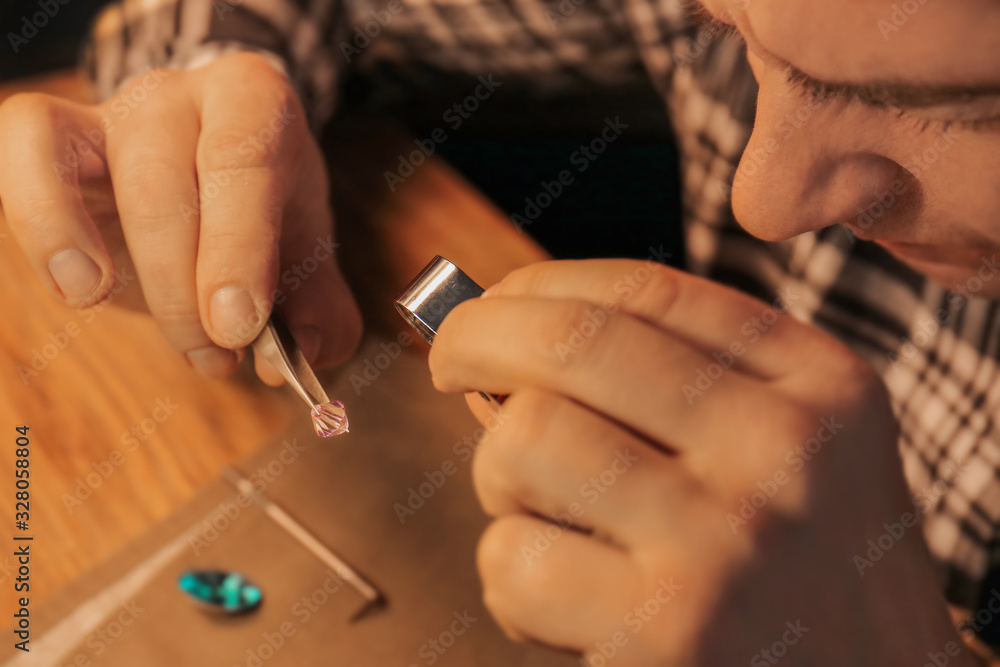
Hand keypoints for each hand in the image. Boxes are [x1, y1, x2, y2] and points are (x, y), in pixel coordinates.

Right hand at [0, 53, 360, 379]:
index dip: (238, 250)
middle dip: (187, 284)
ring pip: (91, 177)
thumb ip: (320, 306)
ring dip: (135, 278)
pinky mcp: (55, 137)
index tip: (239, 326)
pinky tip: (80, 293)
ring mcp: (111, 114)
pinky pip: (23, 152)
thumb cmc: (264, 212)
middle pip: (164, 181)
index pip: (244, 159)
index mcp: (254, 102)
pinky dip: (42, 225)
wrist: (215, 173)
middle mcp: (181, 95)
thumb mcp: (307, 254)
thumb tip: (306, 354)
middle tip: (219, 351)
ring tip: (182, 344)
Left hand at [429, 259, 972, 665]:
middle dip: (472, 339)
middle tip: (449, 364)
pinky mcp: (665, 629)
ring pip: (522, 440)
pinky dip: (510, 585)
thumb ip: (671, 387)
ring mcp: (725, 538)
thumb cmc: (803, 578)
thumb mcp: (789, 453)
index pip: (642, 291)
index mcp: (817, 383)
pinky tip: (560, 612)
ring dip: (498, 482)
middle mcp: (781, 446)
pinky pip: (515, 558)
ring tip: (543, 524)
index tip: (490, 307)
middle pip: (568, 343)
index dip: (536, 286)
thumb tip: (497, 342)